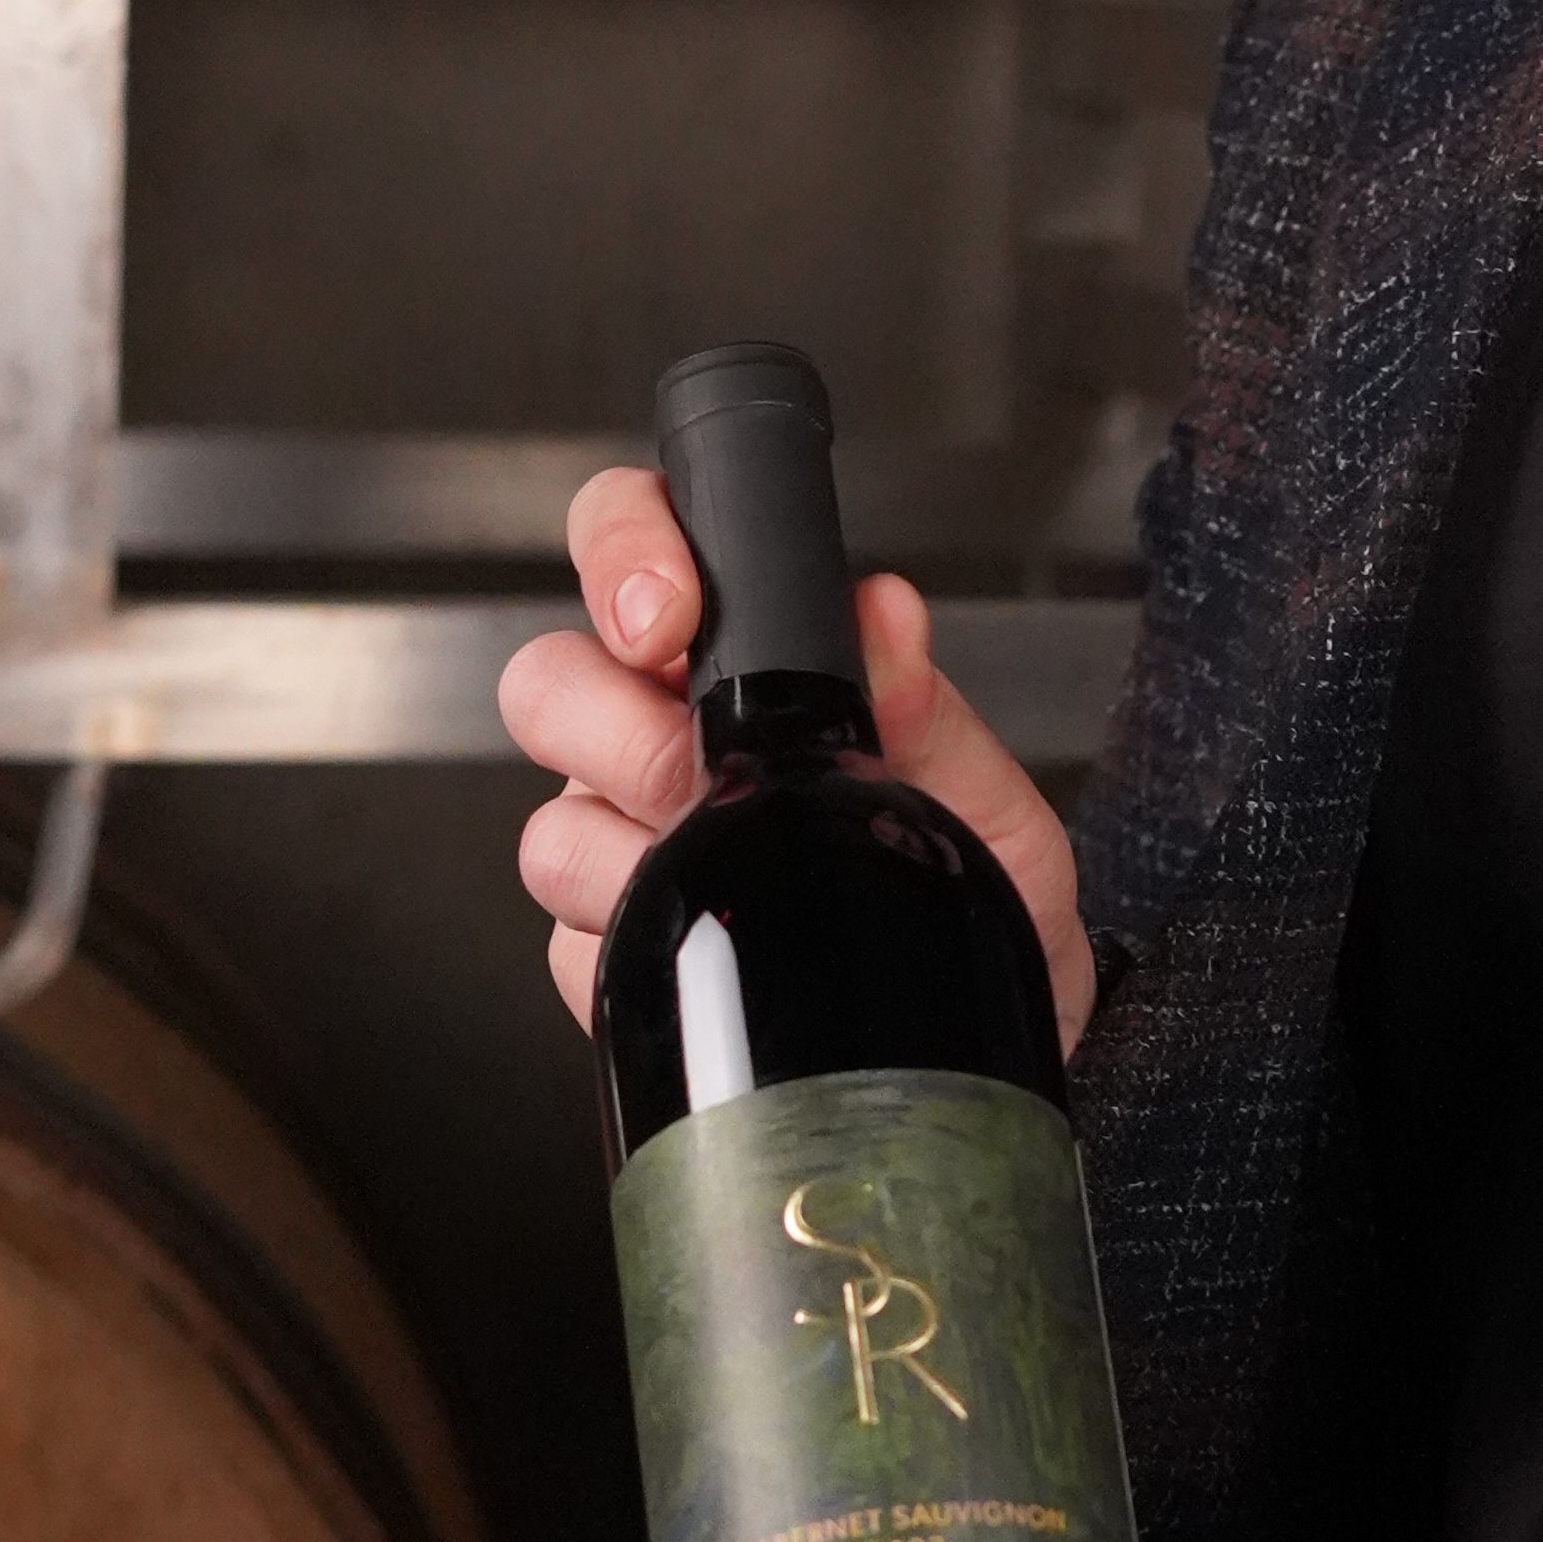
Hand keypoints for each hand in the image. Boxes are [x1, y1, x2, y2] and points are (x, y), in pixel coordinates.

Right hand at [497, 462, 1096, 1044]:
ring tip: (744, 871)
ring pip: (553, 828)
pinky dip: (654, 943)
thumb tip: (884, 616)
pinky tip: (732, 946)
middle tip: (702, 772)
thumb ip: (922, 700)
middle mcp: (654, 733)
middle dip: (615, 727)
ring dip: (641, 856)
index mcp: (735, 657)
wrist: (994, 1001)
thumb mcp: (979, 786)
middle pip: (549, 684)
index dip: (622, 552)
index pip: (631, 541)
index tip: (661, 616)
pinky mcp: (613, 947)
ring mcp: (620, 838)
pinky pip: (577, 945)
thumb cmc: (976, 875)